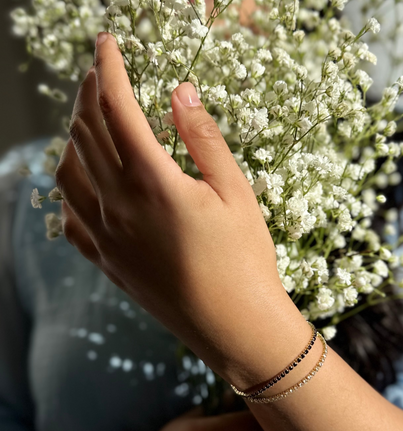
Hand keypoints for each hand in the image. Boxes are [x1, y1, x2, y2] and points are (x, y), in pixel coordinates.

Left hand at [55, 32, 297, 378]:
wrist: (233, 326)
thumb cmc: (245, 259)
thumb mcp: (236, 192)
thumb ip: (204, 138)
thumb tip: (180, 91)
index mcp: (152, 182)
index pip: (117, 108)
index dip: (109, 68)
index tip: (108, 43)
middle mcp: (118, 206)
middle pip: (86, 132)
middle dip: (89, 92)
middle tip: (101, 72)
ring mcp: (106, 237)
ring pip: (67, 171)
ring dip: (73, 136)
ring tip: (90, 120)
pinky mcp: (107, 262)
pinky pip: (70, 215)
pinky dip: (69, 186)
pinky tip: (84, 181)